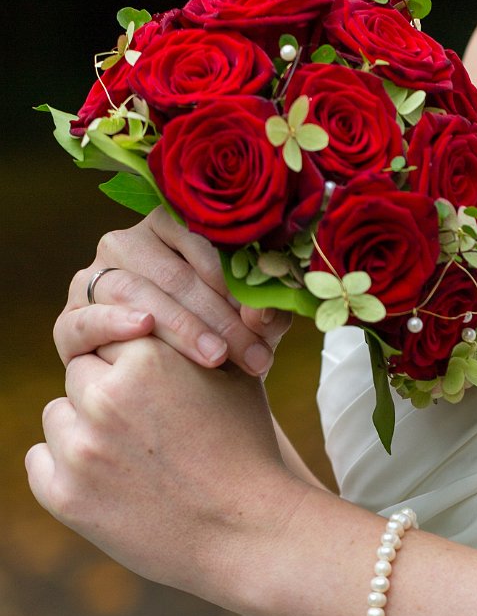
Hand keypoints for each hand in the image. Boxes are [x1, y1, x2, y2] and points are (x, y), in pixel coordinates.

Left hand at [28, 335, 306, 609]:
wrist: (249, 531)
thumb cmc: (246, 447)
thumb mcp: (232, 374)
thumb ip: (188, 336)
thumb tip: (156, 310)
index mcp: (148, 357)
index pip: (110, 337)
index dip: (133, 362)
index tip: (154, 386)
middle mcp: (107, 397)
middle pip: (80, 373)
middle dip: (106, 391)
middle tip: (145, 423)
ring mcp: (82, 448)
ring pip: (57, 414)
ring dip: (83, 427)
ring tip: (132, 455)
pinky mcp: (65, 495)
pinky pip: (38, 460)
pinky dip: (64, 468)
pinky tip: (107, 479)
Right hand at [56, 207, 291, 380]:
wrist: (177, 390)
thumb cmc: (223, 341)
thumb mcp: (254, 325)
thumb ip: (266, 314)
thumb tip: (261, 311)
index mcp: (171, 225)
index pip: (206, 243)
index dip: (239, 280)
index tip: (266, 315)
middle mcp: (125, 243)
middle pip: (175, 275)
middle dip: (219, 318)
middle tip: (254, 354)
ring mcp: (92, 278)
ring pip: (135, 292)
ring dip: (181, 327)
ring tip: (216, 356)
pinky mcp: (70, 318)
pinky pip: (86, 318)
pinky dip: (114, 322)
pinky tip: (143, 327)